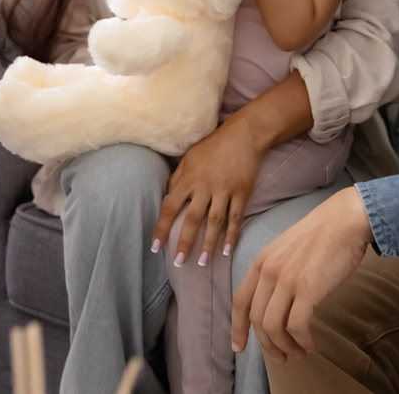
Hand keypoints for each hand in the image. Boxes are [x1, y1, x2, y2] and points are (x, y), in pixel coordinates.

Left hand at [153, 117, 262, 268]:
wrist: (243, 134)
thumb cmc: (212, 146)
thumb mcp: (189, 157)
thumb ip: (178, 178)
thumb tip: (167, 196)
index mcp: (187, 178)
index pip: (169, 207)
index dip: (161, 228)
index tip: (155, 247)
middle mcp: (204, 186)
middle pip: (192, 219)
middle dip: (184, 242)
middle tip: (178, 262)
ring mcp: (224, 190)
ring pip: (214, 222)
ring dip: (208, 243)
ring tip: (202, 262)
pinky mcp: (242, 192)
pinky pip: (236, 217)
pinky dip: (231, 235)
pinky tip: (226, 250)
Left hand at [229, 186, 374, 361]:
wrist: (344, 221)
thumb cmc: (322, 237)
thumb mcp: (286, 251)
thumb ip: (277, 273)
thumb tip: (277, 304)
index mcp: (260, 262)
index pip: (240, 302)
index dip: (237, 328)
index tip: (239, 347)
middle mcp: (268, 272)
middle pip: (256, 320)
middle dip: (268, 345)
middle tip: (282, 357)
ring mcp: (286, 280)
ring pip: (273, 327)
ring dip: (286, 346)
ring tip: (300, 352)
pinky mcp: (307, 288)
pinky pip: (296, 326)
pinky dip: (302, 341)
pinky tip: (311, 345)